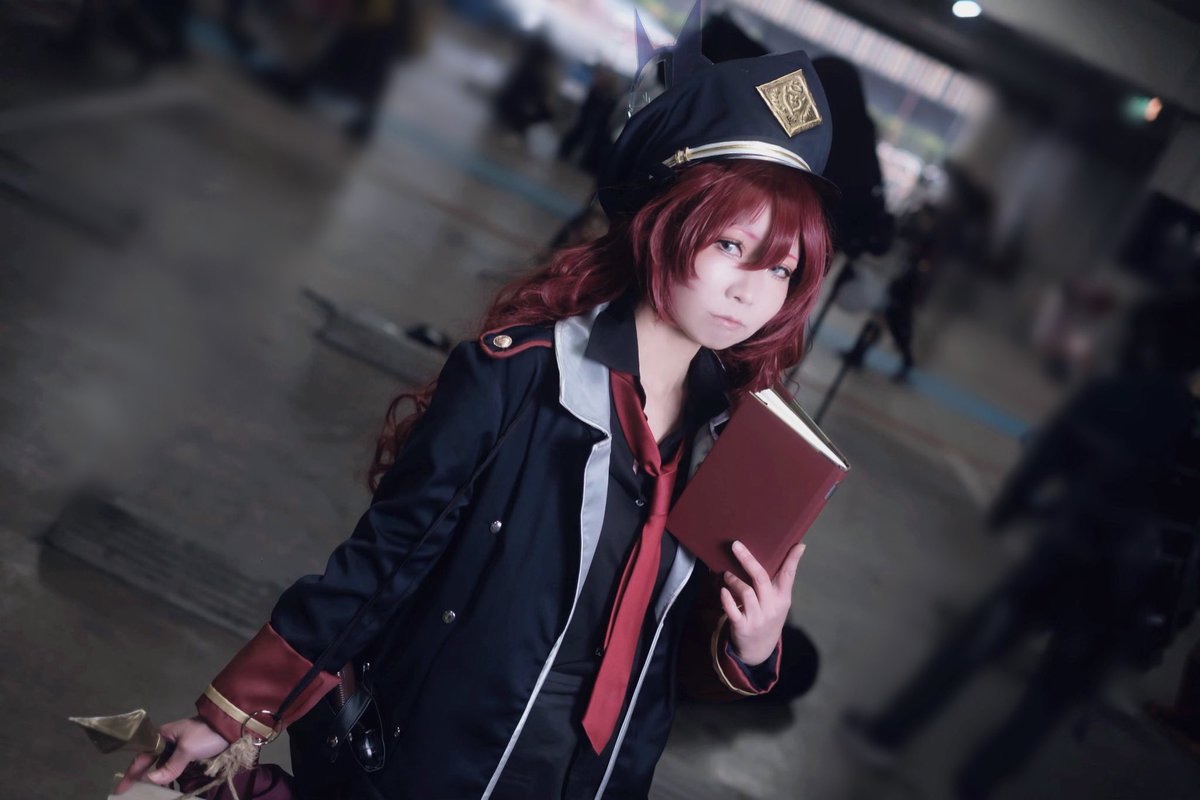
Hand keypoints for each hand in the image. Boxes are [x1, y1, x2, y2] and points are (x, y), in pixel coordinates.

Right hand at [114, 716, 228, 793]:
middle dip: (140, 778)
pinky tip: (167, 787)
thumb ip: (170, 766)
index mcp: (163, 736)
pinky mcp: (189, 754)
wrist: (231, 725)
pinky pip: (174, 768)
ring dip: (155, 779)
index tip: (120, 790)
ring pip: (162, 767)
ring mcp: (179, 748)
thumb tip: (150, 780)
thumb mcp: (187, 749)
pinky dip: (169, 777)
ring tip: (148, 794)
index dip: (131, 774)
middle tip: (132, 795)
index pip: (142, 757)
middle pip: (149, 762)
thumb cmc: (207, 734)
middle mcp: (168, 742)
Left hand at [720, 540, 805, 665]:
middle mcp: (771, 607)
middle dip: (748, 560)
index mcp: (782, 598)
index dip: (793, 560)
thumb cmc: (768, 617)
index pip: (788, 576)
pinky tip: (722, 591)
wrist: (759, 650)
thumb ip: (779, 581)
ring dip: (734, 580)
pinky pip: (733, 611)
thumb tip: (785, 556)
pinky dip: (727, 599)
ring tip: (726, 574)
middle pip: (761, 579)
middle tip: (736, 545)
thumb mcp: (779, 602)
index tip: (798, 545)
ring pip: (746, 592)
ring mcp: (757, 618)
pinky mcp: (742, 626)